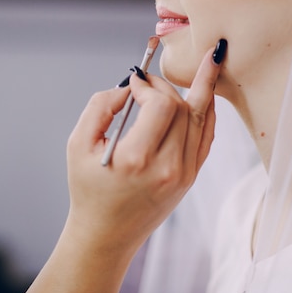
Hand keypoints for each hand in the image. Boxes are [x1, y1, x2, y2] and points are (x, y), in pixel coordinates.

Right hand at [65, 39, 226, 253]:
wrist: (106, 235)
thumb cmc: (88, 190)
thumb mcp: (79, 145)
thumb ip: (100, 106)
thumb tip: (130, 86)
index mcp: (137, 159)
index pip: (161, 106)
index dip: (148, 85)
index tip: (133, 84)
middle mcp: (167, 167)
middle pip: (182, 108)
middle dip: (165, 86)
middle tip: (147, 80)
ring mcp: (184, 174)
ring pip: (201, 118)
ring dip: (200, 88)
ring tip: (212, 57)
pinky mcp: (190, 178)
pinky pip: (206, 136)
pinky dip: (208, 112)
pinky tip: (210, 92)